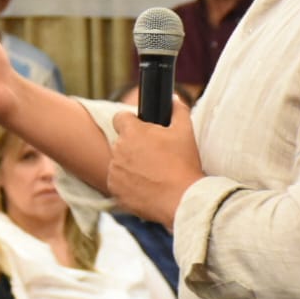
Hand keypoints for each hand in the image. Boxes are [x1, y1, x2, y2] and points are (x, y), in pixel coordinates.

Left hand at [107, 108, 204, 227]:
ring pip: (119, 163)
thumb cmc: (184, 164)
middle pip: (121, 142)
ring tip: (152, 174)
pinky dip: (128, 184)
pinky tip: (146, 188)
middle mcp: (118, 149)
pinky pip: (118, 183)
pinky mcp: (114, 190)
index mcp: (132, 132)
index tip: (140, 129)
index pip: (120, 117)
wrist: (182, 199)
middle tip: (154, 156)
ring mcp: (114, 170)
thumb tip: (174, 99)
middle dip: (134, 146)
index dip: (130, 122)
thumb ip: (178, 110)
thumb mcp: (185, 132)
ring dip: (130, 166)